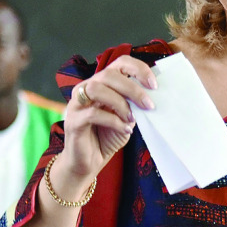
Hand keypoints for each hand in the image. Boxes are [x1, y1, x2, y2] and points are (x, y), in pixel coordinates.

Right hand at [55, 55, 157, 195]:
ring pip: (96, 89)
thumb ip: (134, 105)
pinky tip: (124, 129)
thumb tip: (151, 97)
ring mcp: (76, 103)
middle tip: (148, 105)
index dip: (138, 69)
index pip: (119, 64)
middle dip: (132, 88)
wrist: (87, 163)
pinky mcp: (73, 121)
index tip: (154, 85)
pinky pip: (92, 114)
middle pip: (108, 74)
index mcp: (101, 83)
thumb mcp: (126, 118)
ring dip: (120, 103)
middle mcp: (86, 88)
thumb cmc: (105, 137)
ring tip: (132, 119)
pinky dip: (112, 120)